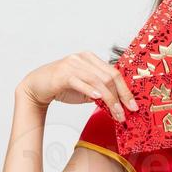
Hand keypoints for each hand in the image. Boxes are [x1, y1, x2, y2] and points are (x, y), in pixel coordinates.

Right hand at [19, 52, 139, 120]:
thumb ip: (101, 91)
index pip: (114, 73)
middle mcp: (83, 58)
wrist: (37, 86)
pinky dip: (91, 90)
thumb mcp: (86, 89)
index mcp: (91, 58)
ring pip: (98, 81)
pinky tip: (98, 98)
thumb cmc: (62, 87)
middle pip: (110, 76)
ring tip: (116, 113)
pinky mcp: (63, 73)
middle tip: (127, 113)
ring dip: (110, 99)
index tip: (133, 106)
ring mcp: (72, 64)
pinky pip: (80, 82)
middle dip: (121, 96)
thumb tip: (120, 103)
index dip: (126, 90)